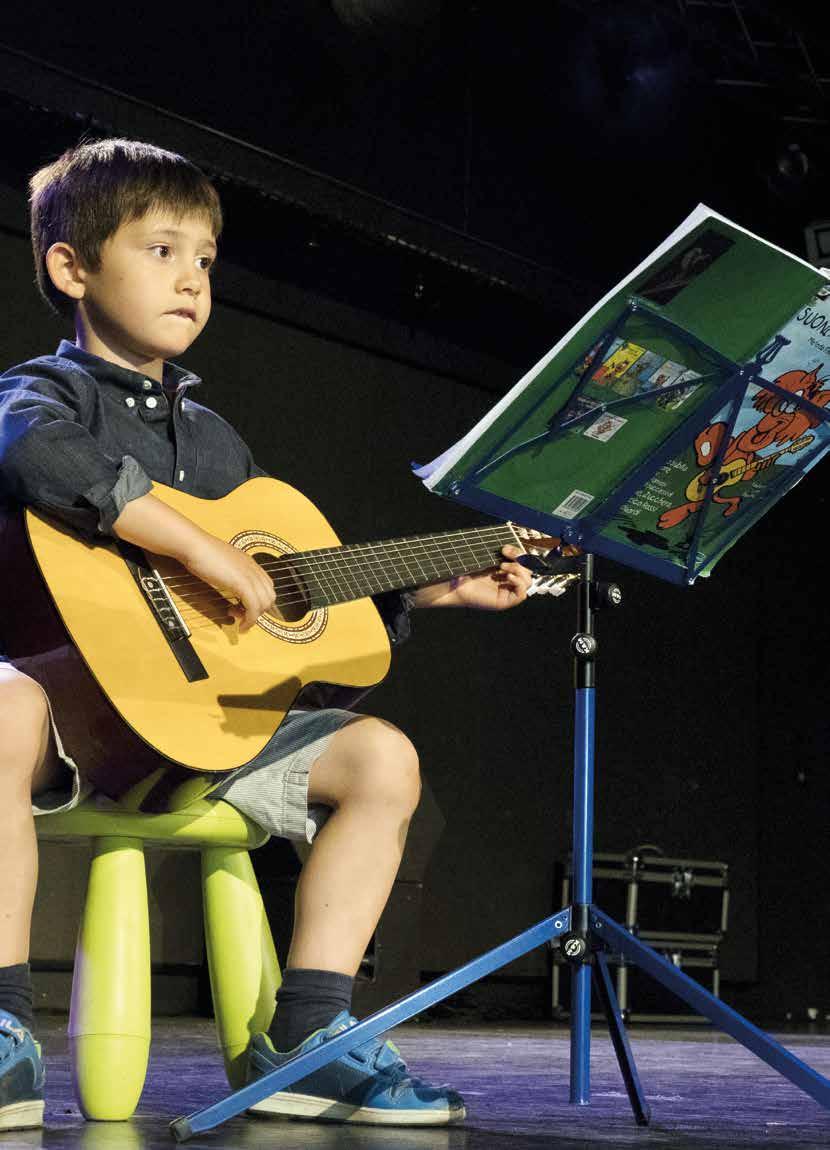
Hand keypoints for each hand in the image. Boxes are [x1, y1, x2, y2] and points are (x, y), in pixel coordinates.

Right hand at [180, 533, 275, 631]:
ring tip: (239, 620)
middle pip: (270, 596)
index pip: (268, 586)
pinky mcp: (241, 583)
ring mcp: (249, 575)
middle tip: (242, 615)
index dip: (259, 601)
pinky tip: (240, 625)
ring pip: (265, 604)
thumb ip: (230, 574)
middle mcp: (253, 569)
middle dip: (259, 611)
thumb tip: (230, 586)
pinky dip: (249, 620)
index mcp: (250, 564)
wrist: (195, 545)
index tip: (245, 608)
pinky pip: (254, 607)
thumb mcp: (222, 563)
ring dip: (254, 618)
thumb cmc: (201, 552)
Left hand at [413, 546, 532, 610]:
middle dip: (520, 559)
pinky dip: (519, 584)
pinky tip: (508, 577)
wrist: (453, 585)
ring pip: (528, 581)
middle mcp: (508, 580)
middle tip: (504, 553)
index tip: (504, 547)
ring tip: (502, 567)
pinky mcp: (504, 602)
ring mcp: (507, 592)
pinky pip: (521, 595)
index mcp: (505, 569)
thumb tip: (508, 541)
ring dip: (519, 571)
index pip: (523, 561)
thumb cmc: (464, 571)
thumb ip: (497, 552)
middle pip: (528, 569)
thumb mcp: (483, 558)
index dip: (518, 553)